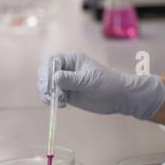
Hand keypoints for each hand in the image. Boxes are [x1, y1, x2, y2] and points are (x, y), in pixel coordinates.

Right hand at [37, 52, 164, 119]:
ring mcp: (65, 82)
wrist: (118, 97)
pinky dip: (52, 101)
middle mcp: (66, 69)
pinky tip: (60, 105)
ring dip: (48, 94)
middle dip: (45, 85)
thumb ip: (72, 79)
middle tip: (51, 96)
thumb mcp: (90, 80)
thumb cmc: (107, 83)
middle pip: (46, 73)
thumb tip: (55, 77)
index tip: (50, 84)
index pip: (52, 61)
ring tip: (60, 102)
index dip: (47, 72)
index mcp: (72, 60)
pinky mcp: (66, 94)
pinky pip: (53, 96)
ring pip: (48, 86)